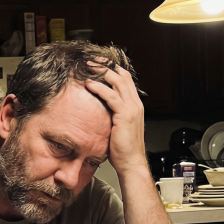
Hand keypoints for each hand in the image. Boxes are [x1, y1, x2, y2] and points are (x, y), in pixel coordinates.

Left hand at [85, 61, 146, 175]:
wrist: (131, 162)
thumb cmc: (123, 148)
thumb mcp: (118, 127)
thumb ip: (113, 115)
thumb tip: (100, 109)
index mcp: (135, 105)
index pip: (125, 80)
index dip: (113, 70)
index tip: (99, 64)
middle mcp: (135, 104)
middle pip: (122, 77)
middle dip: (106, 67)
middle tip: (91, 61)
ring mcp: (131, 108)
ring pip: (117, 82)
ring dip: (101, 73)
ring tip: (88, 67)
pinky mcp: (125, 115)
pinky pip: (111, 96)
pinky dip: (99, 88)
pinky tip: (89, 85)